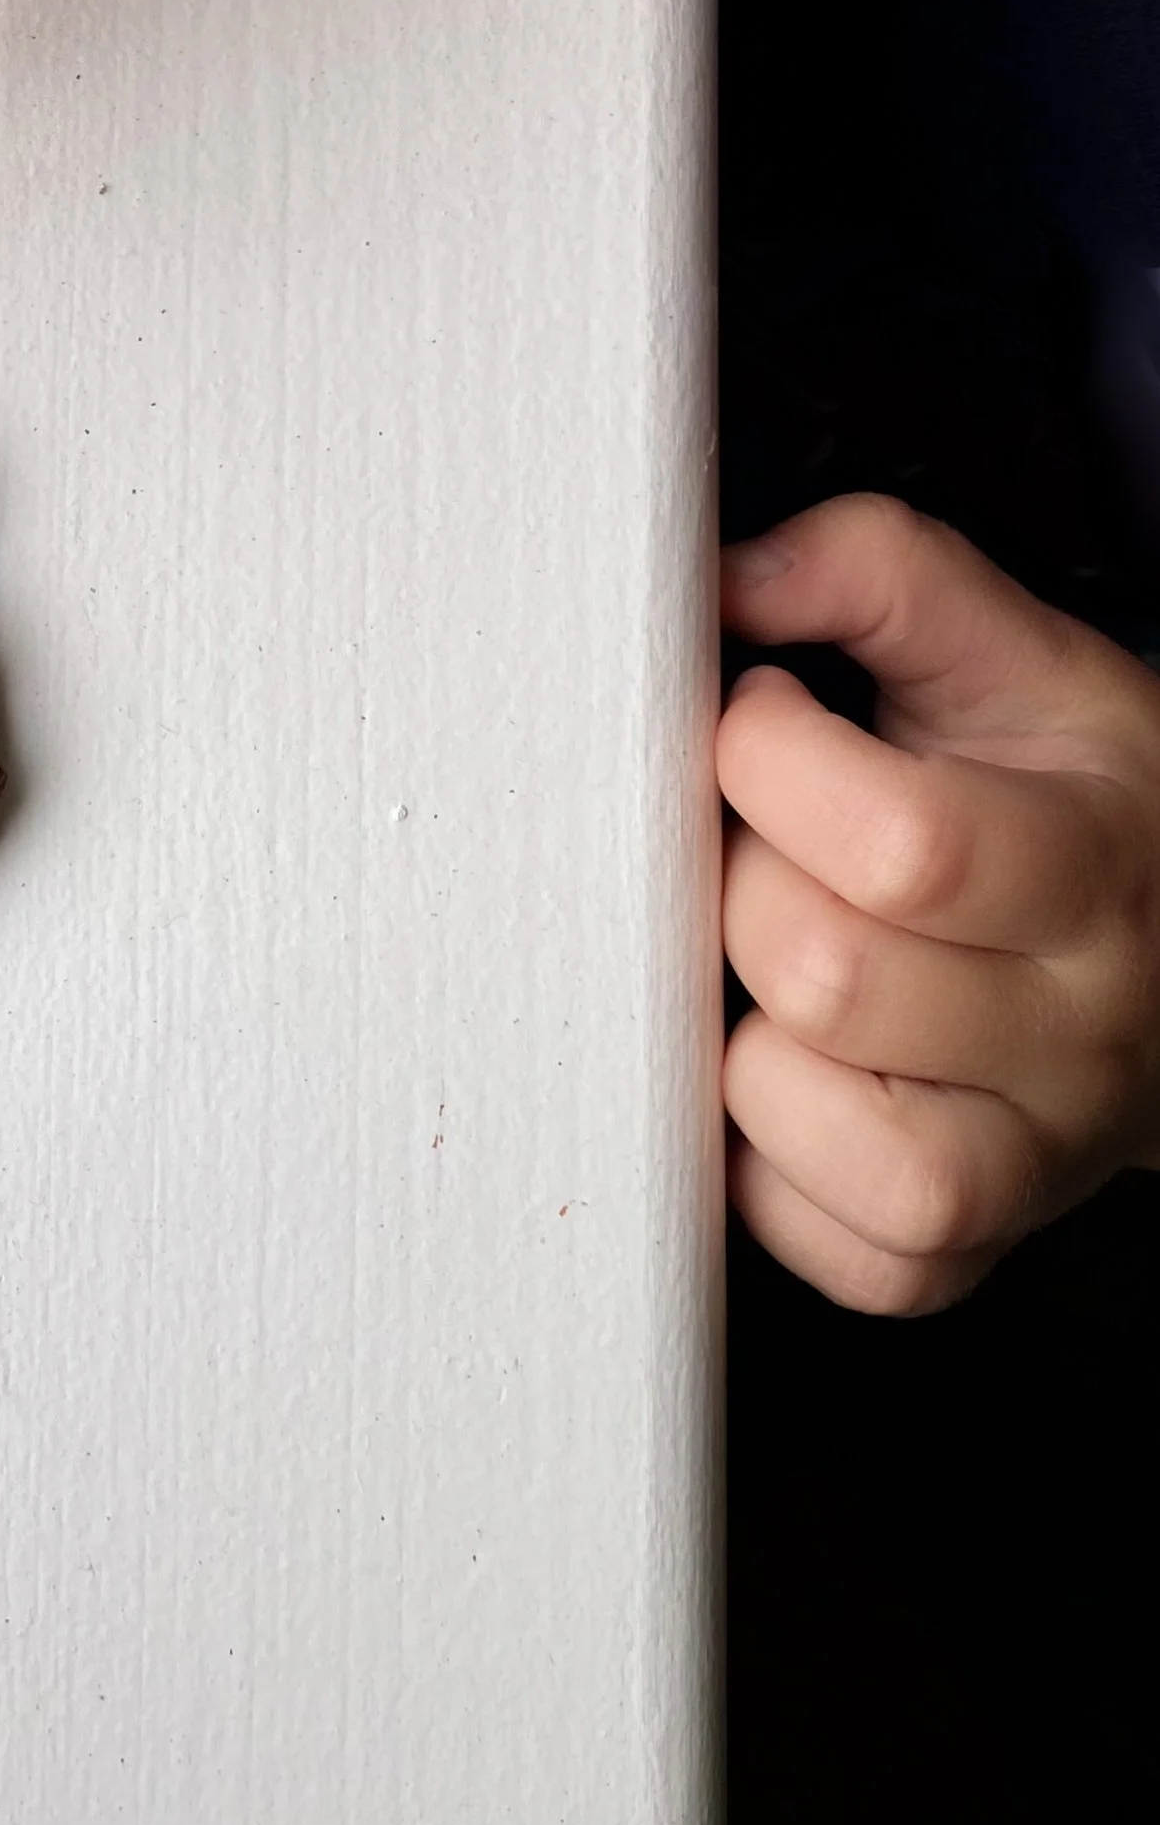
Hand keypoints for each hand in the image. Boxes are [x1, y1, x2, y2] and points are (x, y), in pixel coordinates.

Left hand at [719, 493, 1159, 1313]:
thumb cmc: (1074, 804)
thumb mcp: (1017, 657)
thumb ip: (879, 574)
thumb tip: (729, 580)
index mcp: (1094, 865)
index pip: (904, 845)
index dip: (774, 759)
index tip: (764, 717)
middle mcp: (1072, 1029)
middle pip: (826, 978)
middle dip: (742, 883)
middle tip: (763, 845)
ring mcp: (1020, 1157)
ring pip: (798, 1116)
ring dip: (738, 1025)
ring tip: (777, 965)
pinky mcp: (948, 1250)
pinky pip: (808, 1237)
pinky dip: (759, 1161)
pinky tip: (790, 1072)